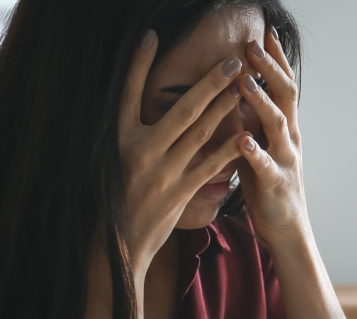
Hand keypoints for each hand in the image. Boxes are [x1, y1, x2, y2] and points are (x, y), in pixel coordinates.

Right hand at [117, 30, 248, 275]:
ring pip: (201, 132)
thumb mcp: (110, 161)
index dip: (139, 64)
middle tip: (232, 61)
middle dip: (210, 82)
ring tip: (243, 86)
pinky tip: (247, 133)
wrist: (115, 245)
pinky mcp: (180, 192)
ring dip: (225, 106)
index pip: (128, 92)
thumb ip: (130, 134)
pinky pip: (211, 165)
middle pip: (181, 109)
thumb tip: (141, 106)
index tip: (152, 35)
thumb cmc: (114, 198)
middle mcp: (140, 151)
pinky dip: (230, 148)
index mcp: (119, 139)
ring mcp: (163, 172)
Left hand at [235, 28, 308, 244]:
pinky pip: (265, 166)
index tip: (265, 32)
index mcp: (286, 128)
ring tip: (245, 81)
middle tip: (252, 43)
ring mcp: (286, 160)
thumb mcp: (263, 147)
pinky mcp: (275, 184)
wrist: (288, 229)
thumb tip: (236, 93)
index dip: (276, 59)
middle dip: (270, 68)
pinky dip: (254, 152)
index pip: (284, 85)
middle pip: (285, 95)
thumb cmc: (269, 186)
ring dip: (261, 101)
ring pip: (278, 125)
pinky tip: (242, 140)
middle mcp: (290, 139)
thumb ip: (254, 122)